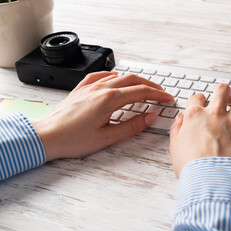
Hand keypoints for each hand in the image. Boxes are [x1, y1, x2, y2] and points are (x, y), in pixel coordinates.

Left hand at [33, 71, 173, 160]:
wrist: (47, 136)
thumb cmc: (73, 139)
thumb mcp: (107, 137)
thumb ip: (132, 126)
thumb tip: (150, 117)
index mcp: (109, 99)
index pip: (141, 92)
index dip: (158, 95)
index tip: (168, 98)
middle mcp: (100, 89)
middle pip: (133, 80)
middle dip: (150, 85)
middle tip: (161, 92)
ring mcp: (90, 87)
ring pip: (118, 76)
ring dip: (135, 80)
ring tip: (143, 87)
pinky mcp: (81, 89)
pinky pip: (100, 75)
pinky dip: (114, 76)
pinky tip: (115, 78)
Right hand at [169, 83, 230, 177]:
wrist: (209, 179)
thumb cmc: (190, 165)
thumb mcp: (175, 146)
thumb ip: (177, 129)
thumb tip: (180, 118)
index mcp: (195, 116)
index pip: (196, 98)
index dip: (198, 99)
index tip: (201, 103)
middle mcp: (215, 115)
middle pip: (222, 90)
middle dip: (223, 91)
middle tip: (225, 97)